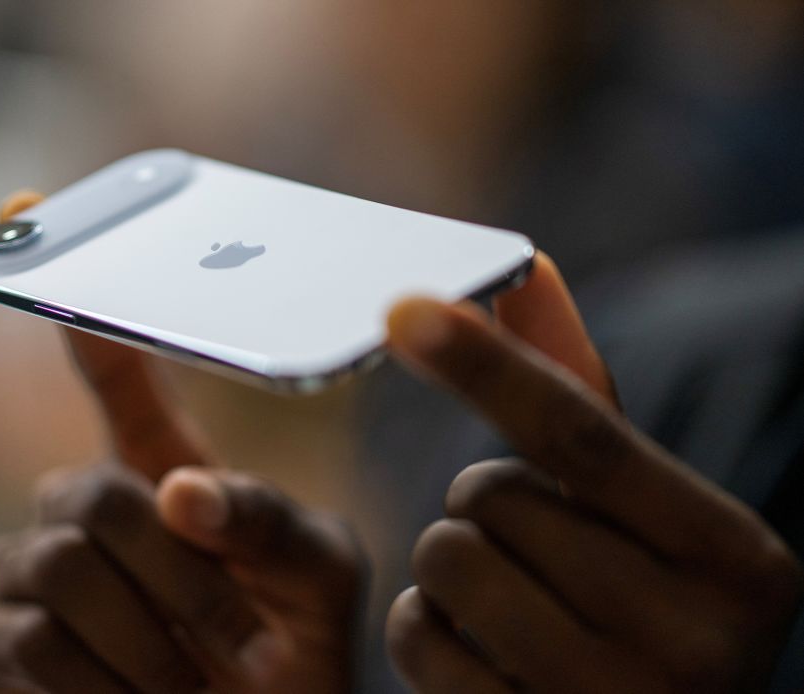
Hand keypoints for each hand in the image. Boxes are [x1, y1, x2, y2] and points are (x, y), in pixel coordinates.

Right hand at [0, 192, 363, 692]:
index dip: (81, 310)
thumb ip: (270, 518)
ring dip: (152, 643)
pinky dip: (100, 688)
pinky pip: (25, 642)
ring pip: (63, 566)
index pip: (116, 381)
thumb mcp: (317, 574)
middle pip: (97, 493)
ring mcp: (24, 568)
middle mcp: (80, 506)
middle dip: (182, 581)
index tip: (27, 204)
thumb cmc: (293, 650)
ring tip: (193, 684)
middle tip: (244, 647)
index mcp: (161, 472)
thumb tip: (179, 495)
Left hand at [384, 255, 803, 692]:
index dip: (485, 364)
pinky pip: (414, 634)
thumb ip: (582, 395)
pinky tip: (483, 659)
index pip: (583, 436)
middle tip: (535, 554)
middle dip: (481, 504)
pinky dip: (425, 631)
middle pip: (490, 495)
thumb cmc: (636, 609)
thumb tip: (530, 266)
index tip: (404, 308)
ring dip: (448, 568)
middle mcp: (694, 640)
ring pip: (443, 556)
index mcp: (737, 559)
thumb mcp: (638, 515)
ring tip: (510, 607)